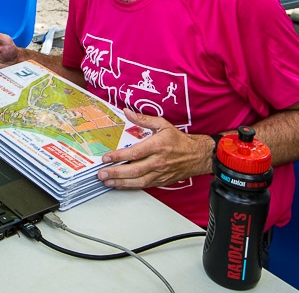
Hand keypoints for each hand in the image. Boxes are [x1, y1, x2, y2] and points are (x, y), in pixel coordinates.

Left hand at [96, 109, 213, 189]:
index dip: (119, 156)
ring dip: (121, 182)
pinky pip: (144, 185)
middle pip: (134, 170)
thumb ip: (143, 119)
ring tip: (107, 182)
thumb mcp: (162, 124)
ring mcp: (160, 173)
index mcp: (157, 146)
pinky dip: (130, 186)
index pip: (135, 153)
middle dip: (116, 172)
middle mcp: (158, 162)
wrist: (197, 155)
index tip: (106, 158)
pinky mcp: (161, 181)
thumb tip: (127, 112)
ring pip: (138, 181)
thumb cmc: (179, 140)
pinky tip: (120, 184)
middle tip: (101, 173)